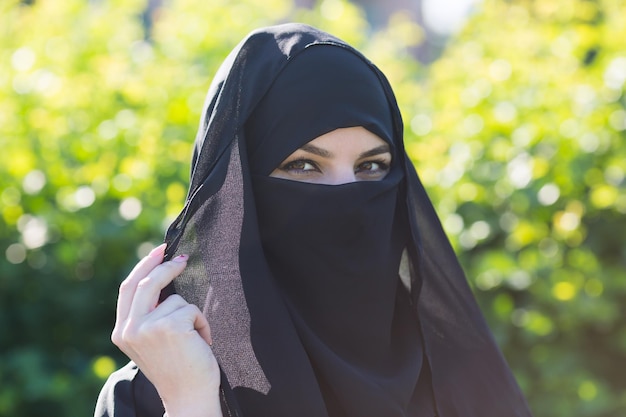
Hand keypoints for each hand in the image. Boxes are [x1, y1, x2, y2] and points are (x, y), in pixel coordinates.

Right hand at [111, 244, 221, 416]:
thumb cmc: (176, 369)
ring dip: (191, 315)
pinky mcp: (170, 326)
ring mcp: (148, 327)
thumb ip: (148, 316)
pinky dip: (202, 323)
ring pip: (176, 299)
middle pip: (146, 282)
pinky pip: (192, 309)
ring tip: (193, 339)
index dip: (143, 266)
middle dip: (166, 266)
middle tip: (182, 258)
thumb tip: (161, 277)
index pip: (128, 289)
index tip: (159, 252)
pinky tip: (200, 343)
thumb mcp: (151, 341)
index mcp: (122, 332)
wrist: (188, 397)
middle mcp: (129, 329)